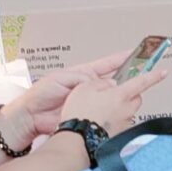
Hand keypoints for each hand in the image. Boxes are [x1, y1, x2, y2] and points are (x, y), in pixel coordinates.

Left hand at [0, 51, 127, 152]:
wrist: (31, 116)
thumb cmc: (40, 95)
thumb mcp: (60, 78)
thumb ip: (81, 78)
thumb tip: (99, 82)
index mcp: (83, 75)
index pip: (107, 64)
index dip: (121, 59)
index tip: (136, 54)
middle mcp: (89, 88)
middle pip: (113, 82)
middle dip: (127, 78)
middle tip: (141, 76)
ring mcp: (89, 102)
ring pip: (111, 98)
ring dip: (119, 96)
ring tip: (130, 95)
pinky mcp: (88, 116)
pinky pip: (103, 113)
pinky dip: (111, 112)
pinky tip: (117, 111)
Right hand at [57, 68, 159, 136]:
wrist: (77, 140)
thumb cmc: (80, 115)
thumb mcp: (84, 88)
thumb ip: (101, 83)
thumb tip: (110, 84)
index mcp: (120, 95)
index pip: (142, 82)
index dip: (154, 76)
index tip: (163, 73)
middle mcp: (127, 110)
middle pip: (136, 98)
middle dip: (129, 95)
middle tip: (112, 95)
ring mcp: (124, 124)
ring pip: (129, 112)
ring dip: (121, 109)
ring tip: (102, 111)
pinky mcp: (120, 135)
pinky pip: (121, 124)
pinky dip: (115, 122)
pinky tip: (101, 123)